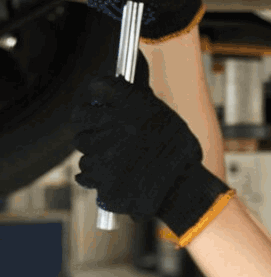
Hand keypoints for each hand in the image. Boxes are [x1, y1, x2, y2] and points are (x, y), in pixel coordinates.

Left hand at [71, 67, 232, 244]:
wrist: (184, 190)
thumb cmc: (181, 155)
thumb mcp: (166, 120)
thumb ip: (141, 105)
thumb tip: (122, 89)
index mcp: (134, 104)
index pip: (100, 86)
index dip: (99, 92)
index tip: (102, 99)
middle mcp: (113, 122)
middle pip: (81, 115)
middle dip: (89, 122)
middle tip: (102, 131)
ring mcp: (101, 149)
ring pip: (83, 145)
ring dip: (95, 151)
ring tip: (118, 160)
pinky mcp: (95, 175)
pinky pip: (84, 171)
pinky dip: (94, 175)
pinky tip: (114, 176)